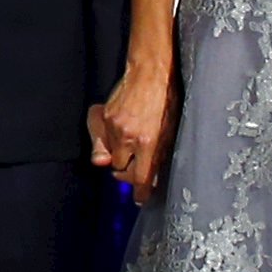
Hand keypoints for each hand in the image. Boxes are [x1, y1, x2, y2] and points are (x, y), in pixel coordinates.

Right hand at [89, 60, 175, 191]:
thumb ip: (156, 155)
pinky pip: (102, 136)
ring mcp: (113, 126)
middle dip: (127, 169)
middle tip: (133, 164)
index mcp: (149, 142)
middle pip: (120, 169)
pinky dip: (109, 137)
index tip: (140, 198)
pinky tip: (121, 128)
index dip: (140, 191)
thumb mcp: (169, 131)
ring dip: (118, 153)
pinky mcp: (104, 116)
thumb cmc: (167, 100)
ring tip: (129, 142)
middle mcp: (129, 136)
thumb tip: (146, 177)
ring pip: (109, 154)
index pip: (140, 177)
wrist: (151, 72)